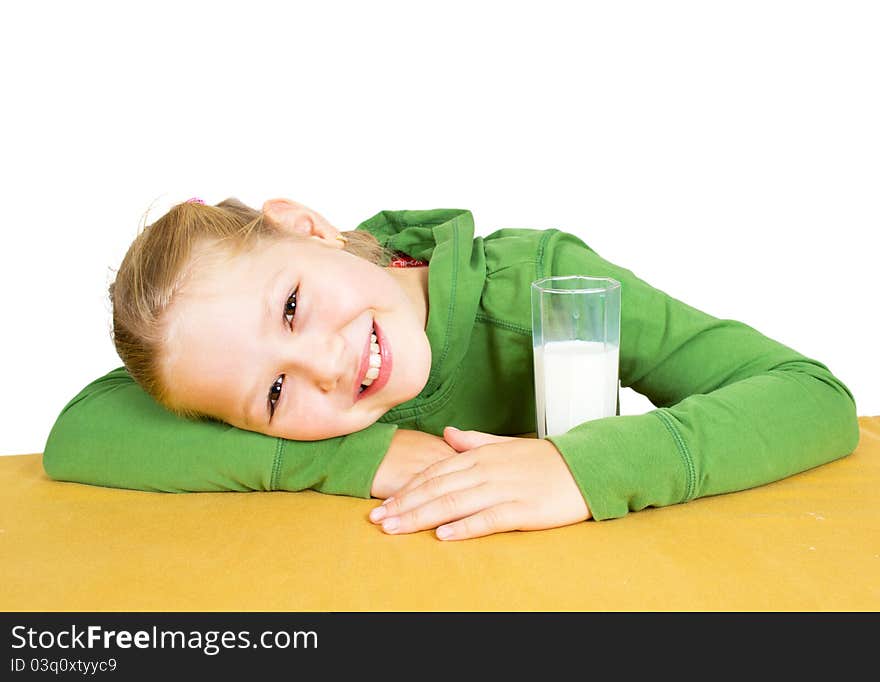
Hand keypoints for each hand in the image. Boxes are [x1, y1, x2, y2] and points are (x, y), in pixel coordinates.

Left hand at [369, 427, 590, 539]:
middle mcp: (486, 471)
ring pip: (454, 503)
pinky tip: (443, 536)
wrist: (585, 467)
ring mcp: (503, 489)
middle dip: (404, 505)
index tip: (383, 503)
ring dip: (421, 516)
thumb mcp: (506, 446)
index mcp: (480, 456)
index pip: (434, 472)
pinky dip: (464, 527)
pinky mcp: (522, 509)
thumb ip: (475, 442)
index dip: (406, 489)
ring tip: (396, 528)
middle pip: (436, 489)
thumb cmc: (544, 460)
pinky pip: (487, 519)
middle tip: (377, 520)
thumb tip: (448, 434)